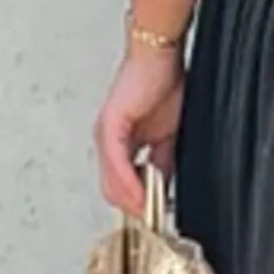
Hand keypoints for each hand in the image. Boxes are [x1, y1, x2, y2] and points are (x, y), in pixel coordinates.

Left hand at [94, 46, 185, 215]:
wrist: (161, 55)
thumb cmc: (164, 82)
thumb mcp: (168, 133)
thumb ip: (163, 162)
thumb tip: (163, 187)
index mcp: (120, 144)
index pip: (121, 185)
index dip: (138, 204)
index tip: (155, 217)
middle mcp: (107, 142)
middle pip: (113, 190)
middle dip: (135, 208)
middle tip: (155, 219)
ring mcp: (105, 135)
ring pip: (111, 182)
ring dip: (132, 201)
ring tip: (152, 212)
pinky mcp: (110, 126)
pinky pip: (117, 164)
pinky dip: (129, 183)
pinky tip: (142, 195)